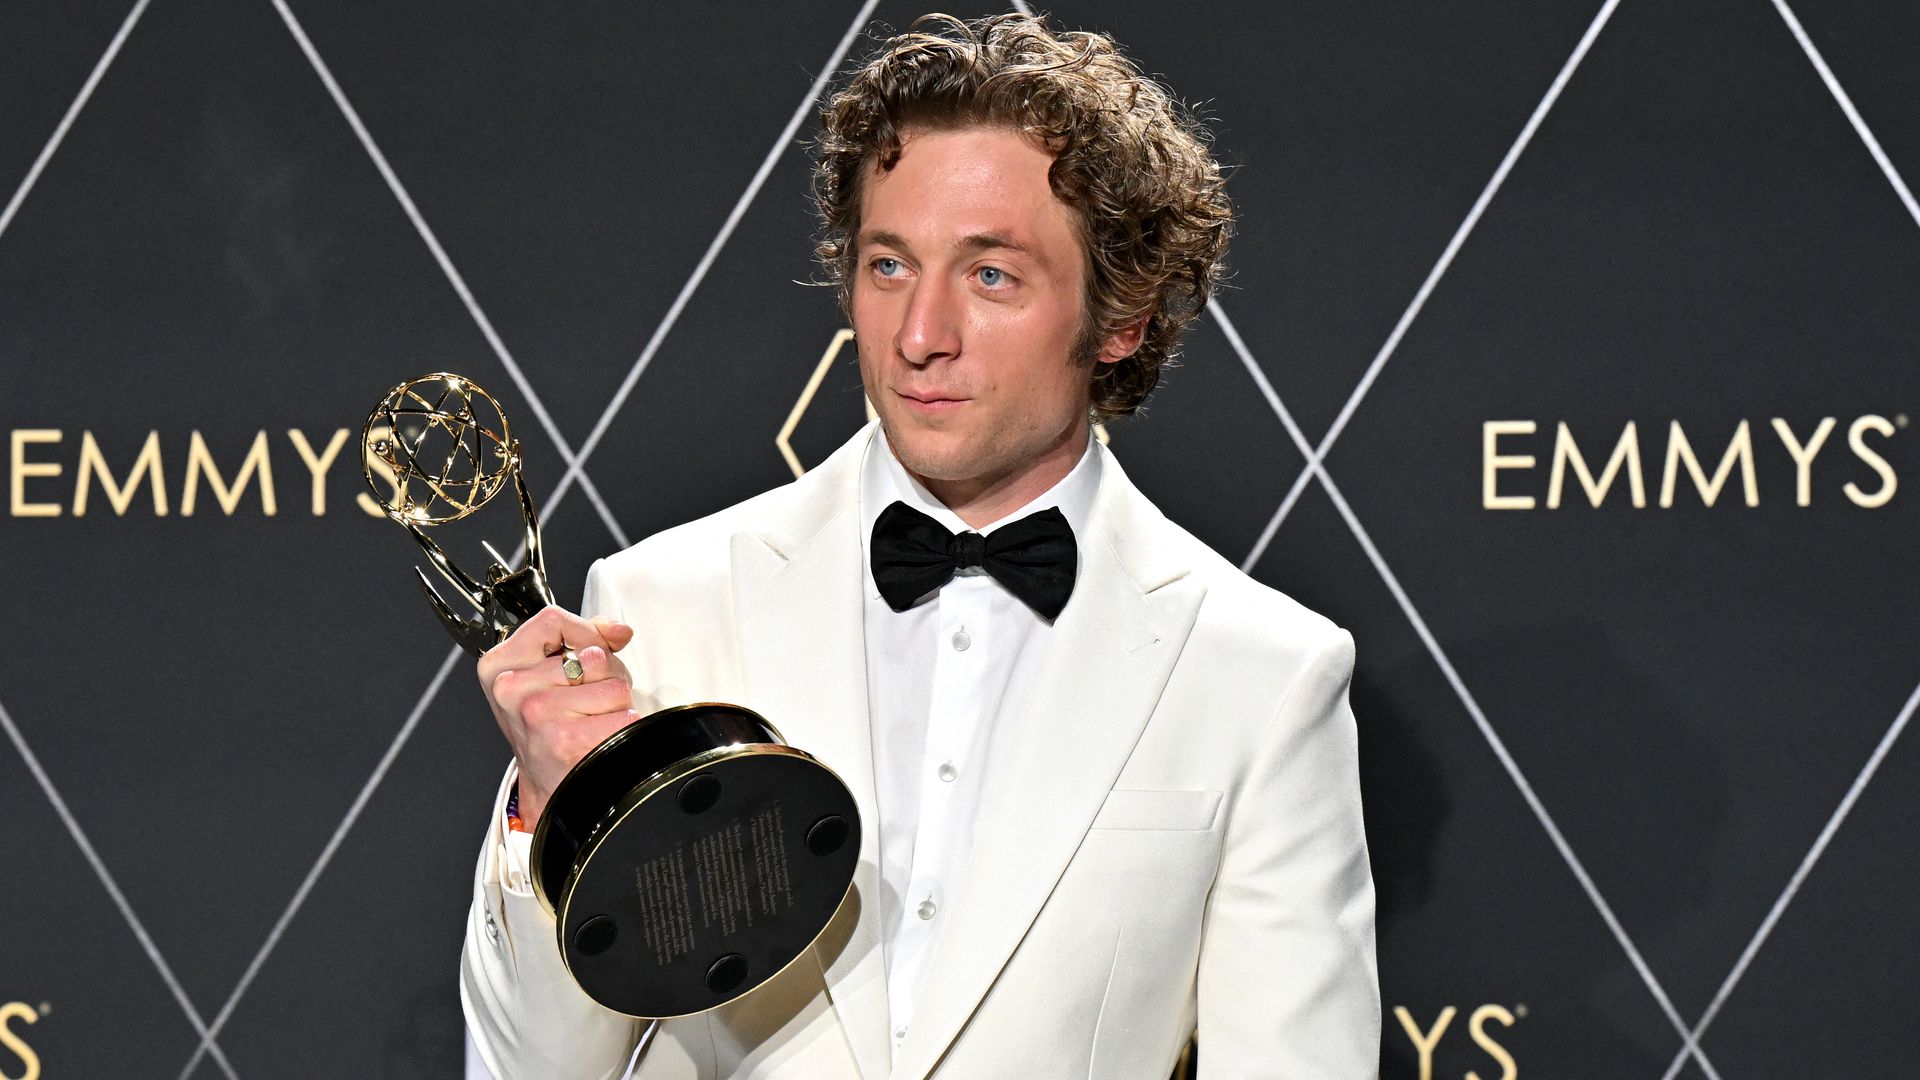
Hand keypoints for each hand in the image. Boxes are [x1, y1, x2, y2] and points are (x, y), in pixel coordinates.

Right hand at [476, 606, 637, 828]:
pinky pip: (623, 716)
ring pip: (613, 686)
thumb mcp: (553, 674)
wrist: (549, 785)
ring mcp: (536, 714)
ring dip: (616, 705)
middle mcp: (512, 689)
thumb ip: (585, 640)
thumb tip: (618, 631)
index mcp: (499, 665)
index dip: (586, 630)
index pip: (551, 620)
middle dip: (605, 677)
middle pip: (592, 656)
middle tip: (586, 703)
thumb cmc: (553, 726)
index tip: (601, 645)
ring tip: (593, 720)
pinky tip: (600, 738)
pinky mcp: (565, 740)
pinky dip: (623, 726)